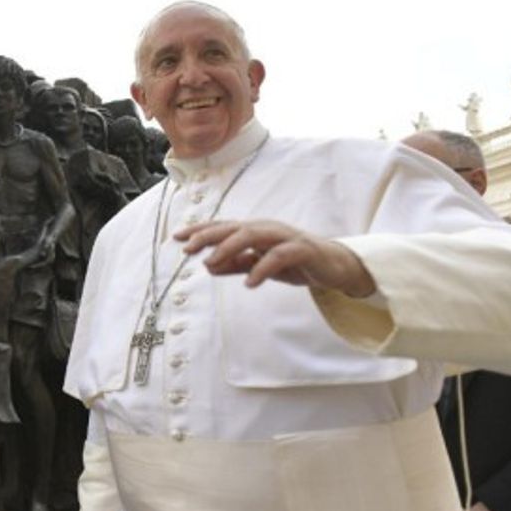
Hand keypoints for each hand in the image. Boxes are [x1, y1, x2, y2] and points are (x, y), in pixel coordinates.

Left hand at [174, 220, 376, 297]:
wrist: (334, 266)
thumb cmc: (294, 261)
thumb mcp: (259, 265)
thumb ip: (236, 265)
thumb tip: (209, 266)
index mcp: (255, 230)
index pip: (222, 227)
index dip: (199, 230)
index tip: (176, 237)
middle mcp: (266, 229)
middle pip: (232, 227)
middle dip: (207, 236)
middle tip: (187, 249)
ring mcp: (284, 236)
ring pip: (251, 235)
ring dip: (228, 248)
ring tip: (210, 263)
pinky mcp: (301, 250)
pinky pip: (278, 256)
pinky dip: (261, 268)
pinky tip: (249, 283)